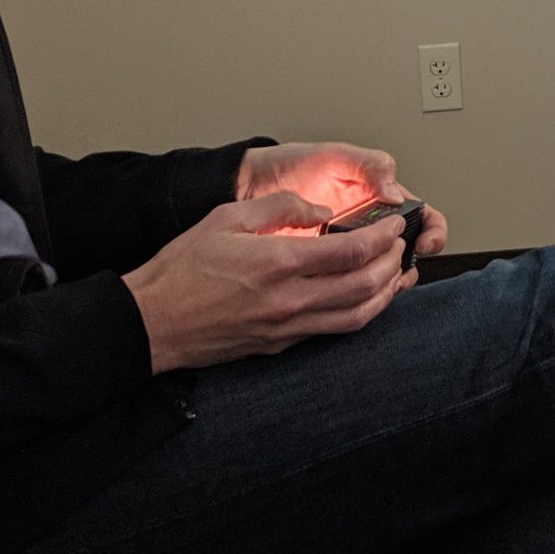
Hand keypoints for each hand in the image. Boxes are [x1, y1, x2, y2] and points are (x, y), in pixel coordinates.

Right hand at [121, 191, 409, 371]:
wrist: (153, 322)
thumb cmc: (183, 269)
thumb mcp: (228, 217)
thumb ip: (281, 207)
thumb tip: (320, 209)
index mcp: (278, 263)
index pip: (352, 252)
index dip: (382, 237)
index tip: (394, 226)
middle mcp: (289, 301)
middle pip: (365, 286)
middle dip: (392, 264)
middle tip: (400, 247)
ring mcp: (286, 328)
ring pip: (357, 317)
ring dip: (385, 295)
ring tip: (395, 274)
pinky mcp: (280, 345)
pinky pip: (333, 331)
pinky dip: (359, 314)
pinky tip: (364, 299)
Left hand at [237, 141, 450, 272]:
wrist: (250, 185)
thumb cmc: (292, 165)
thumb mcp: (334, 156)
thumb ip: (368, 165)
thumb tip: (394, 191)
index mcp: (380, 199)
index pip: (423, 218)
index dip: (432, 231)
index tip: (425, 241)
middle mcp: (368, 230)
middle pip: (407, 254)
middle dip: (410, 264)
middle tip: (398, 266)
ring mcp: (346, 255)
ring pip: (382, 278)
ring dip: (387, 283)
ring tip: (376, 281)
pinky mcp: (323, 274)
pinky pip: (347, 292)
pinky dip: (354, 296)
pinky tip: (349, 291)